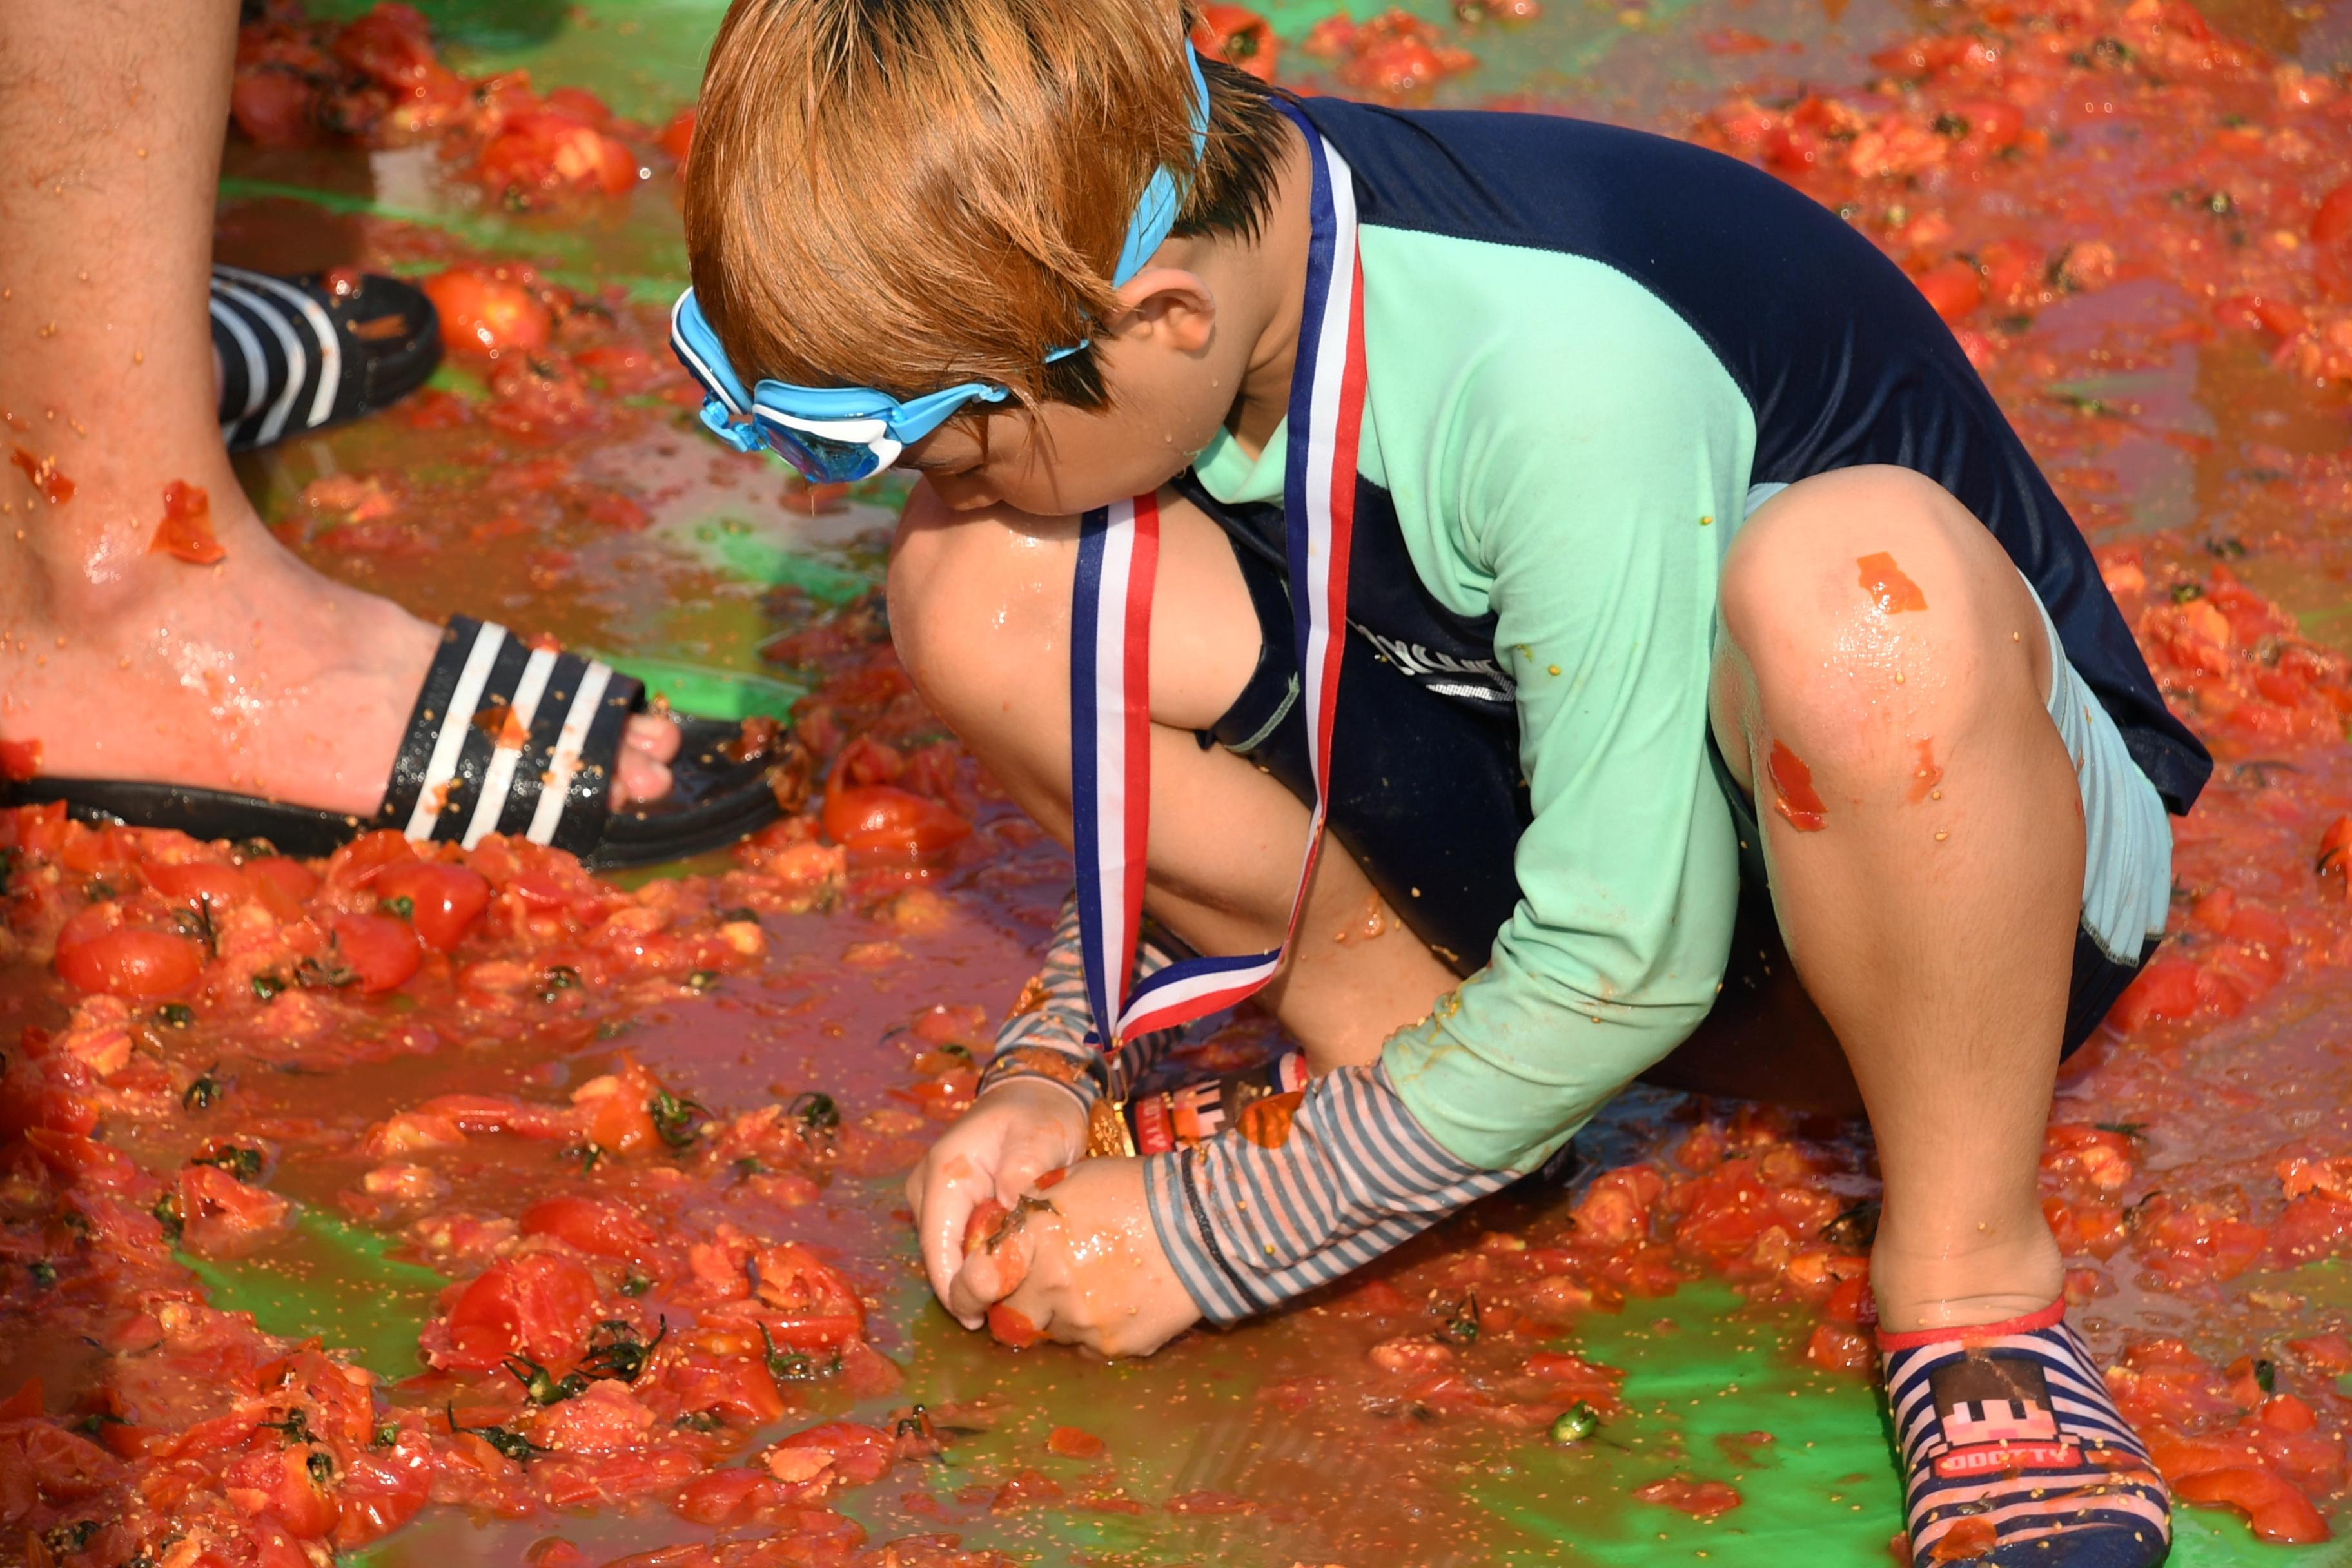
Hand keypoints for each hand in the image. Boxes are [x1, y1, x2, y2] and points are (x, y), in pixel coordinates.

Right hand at [905, 1078, 1087, 1326]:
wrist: (1034, 1095)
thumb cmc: (1039, 1115)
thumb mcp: (1040, 1136)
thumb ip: (1025, 1171)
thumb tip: (1010, 1210)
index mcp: (945, 1170)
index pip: (937, 1241)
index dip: (953, 1285)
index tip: (976, 1318)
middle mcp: (929, 1187)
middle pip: (938, 1254)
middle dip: (966, 1287)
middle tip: (1005, 1316)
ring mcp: (935, 1198)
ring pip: (947, 1252)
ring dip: (973, 1276)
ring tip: (1011, 1303)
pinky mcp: (950, 1207)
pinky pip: (958, 1244)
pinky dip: (979, 1261)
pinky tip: (1008, 1278)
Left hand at [947, 1157, 1200, 1357]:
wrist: (1204, 1226)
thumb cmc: (1137, 1191)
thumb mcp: (1073, 1180)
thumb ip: (1031, 1210)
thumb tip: (1005, 1230)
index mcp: (1035, 1238)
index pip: (978, 1278)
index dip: (966, 1290)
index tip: (969, 1292)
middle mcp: (1050, 1285)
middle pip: (1012, 1313)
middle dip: (1020, 1301)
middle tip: (1043, 1283)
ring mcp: (1081, 1321)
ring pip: (1051, 1330)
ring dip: (1060, 1313)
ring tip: (1093, 1283)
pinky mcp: (1112, 1346)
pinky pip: (1088, 1344)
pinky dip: (1095, 1327)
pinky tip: (1119, 1297)